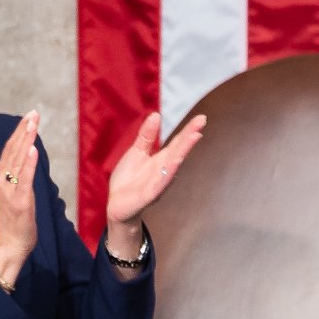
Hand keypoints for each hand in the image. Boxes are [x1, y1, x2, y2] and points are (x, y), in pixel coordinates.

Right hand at [0, 110, 40, 286]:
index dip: (20, 131)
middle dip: (24, 129)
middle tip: (33, 113)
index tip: (29, 116)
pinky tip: (33, 149)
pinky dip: (28, 163)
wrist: (10, 243)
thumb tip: (26, 158)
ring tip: (33, 124)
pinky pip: (24, 178)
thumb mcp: (16, 192)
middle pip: (13, 149)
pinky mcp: (20, 200)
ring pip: (18, 159)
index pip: (11, 148)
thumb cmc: (15, 219)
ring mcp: (10, 189)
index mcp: (1, 175)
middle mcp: (2, 178)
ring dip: (26, 140)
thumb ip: (19, 175)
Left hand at [104, 109, 205, 227]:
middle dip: (190, 136)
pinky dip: (168, 172)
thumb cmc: (128, 179)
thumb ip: (147, 136)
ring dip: (183, 151)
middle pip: (179, 150)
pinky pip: (160, 182)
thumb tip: (156, 115)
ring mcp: (159, 182)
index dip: (188, 130)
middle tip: (202, 122)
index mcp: (162, 159)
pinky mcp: (149, 195)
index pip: (178, 142)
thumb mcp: (136, 152)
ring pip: (173, 165)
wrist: (117, 204)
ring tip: (194, 136)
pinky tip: (176, 161)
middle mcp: (164, 170)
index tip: (201, 118)